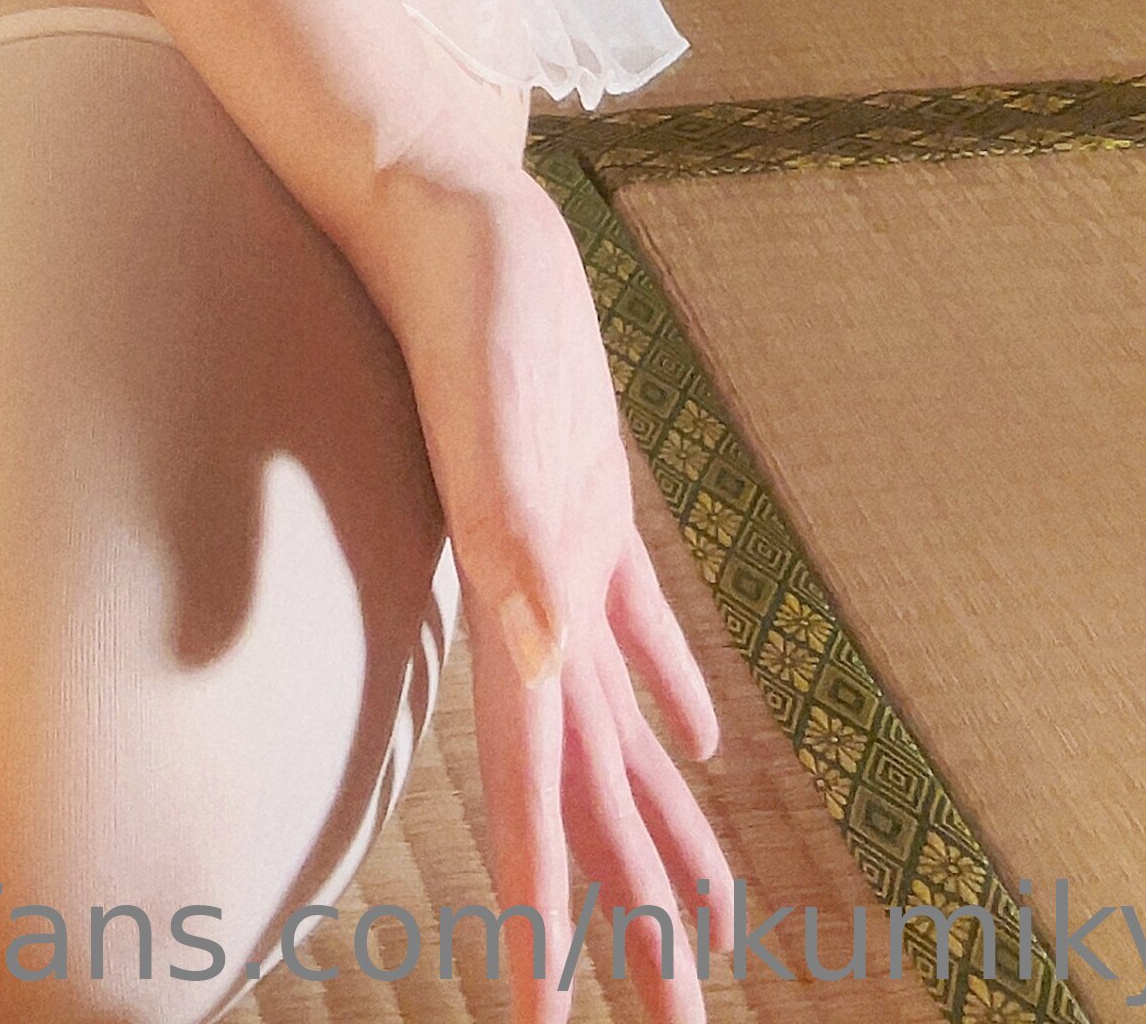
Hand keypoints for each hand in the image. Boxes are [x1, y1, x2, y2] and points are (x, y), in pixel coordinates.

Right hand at [344, 158, 734, 1023]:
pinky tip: (700, 749)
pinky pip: (635, 638)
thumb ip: (513, 525)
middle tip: (679, 1023)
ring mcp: (564, 556)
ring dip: (656, 834)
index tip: (548, 1020)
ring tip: (705, 928)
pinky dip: (668, 704)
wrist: (440, 203)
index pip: (534, 793)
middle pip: (591, 799)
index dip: (542, 911)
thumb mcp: (499, 402)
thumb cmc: (467, 292)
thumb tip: (545, 650)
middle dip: (632, 919)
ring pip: (618, 735)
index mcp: (520, 601)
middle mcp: (541, 602)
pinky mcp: (587, 502)